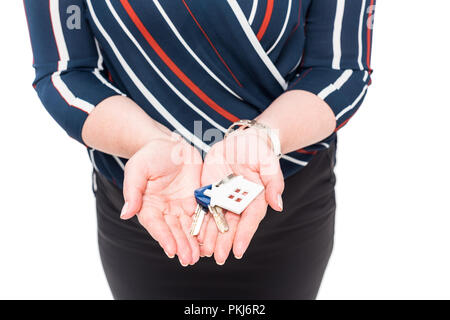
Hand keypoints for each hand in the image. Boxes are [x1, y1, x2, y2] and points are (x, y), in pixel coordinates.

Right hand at [120, 134, 201, 265]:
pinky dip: (206, 228)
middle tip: (190, 260)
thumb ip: (132, 191)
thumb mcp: (137, 169)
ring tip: (200, 256)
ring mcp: (181, 206)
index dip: (164, 238)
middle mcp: (165, 210)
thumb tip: (125, 213)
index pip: (156, 225)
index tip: (171, 250)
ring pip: (188, 227)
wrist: (170, 144)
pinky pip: (202, 215)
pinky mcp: (196, 200)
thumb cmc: (149, 155)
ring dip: (193, 242)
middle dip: (182, 246)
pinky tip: (211, 239)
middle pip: (174, 231)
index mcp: (148, 205)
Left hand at [198, 128, 283, 263]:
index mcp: (255, 199)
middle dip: (224, 242)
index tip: (238, 251)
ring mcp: (224, 198)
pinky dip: (199, 222)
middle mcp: (239, 203)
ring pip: (216, 221)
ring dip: (210, 237)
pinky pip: (204, 209)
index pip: (250, 220)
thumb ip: (274, 183)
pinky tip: (193, 234)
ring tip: (204, 252)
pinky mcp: (210, 192)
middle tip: (218, 257)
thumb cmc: (258, 151)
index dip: (244, 235)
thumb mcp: (269, 162)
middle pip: (231, 226)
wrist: (241, 141)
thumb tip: (278, 205)